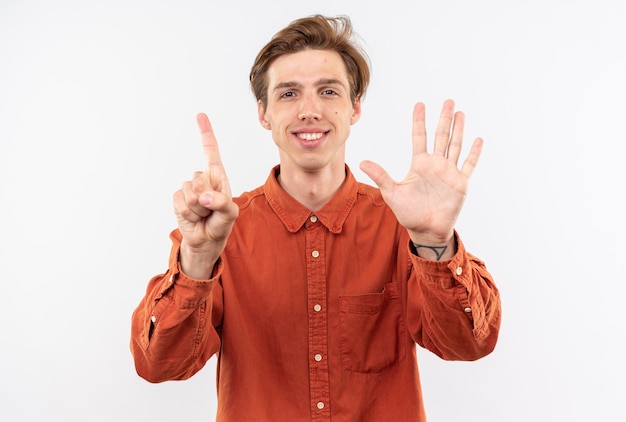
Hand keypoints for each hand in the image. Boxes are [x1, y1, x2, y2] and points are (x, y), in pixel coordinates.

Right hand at [173, 113, 238, 277]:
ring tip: (203, 215)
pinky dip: (188, 214)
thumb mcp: (229, 214)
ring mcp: (188, 189)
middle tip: (211, 210)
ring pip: (190, 192)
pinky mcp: (177, 199)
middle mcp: (202, 180)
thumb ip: (222, 203)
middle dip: (206, 197)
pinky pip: (180, 202)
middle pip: (199, 178)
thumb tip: (205, 196)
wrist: (205, 241)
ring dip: (198, 209)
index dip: (206, 133)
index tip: (200, 115)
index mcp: (218, 177)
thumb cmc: (220, 224)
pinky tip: (193, 218)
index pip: (211, 152)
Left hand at [360, 99, 481, 246]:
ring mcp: (449, 172)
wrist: (426, 230)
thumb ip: (380, 176)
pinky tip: (478, 139)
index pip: (419, 136)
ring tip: (460, 113)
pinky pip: (468, 165)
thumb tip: (362, 162)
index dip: (419, 121)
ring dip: (458, 130)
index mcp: (419, 164)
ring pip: (455, 145)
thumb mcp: (392, 193)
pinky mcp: (460, 183)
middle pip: (441, 136)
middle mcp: (435, 164)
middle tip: (448, 101)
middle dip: (444, 119)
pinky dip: (474, 153)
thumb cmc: (408, 213)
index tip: (420, 104)